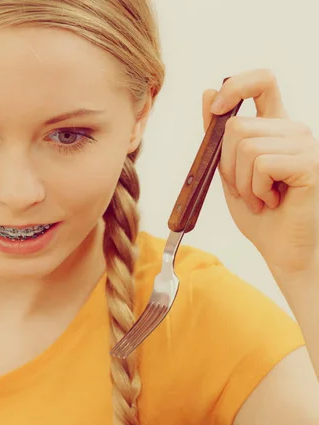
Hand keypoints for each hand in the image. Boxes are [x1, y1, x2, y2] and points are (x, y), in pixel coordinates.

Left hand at [202, 69, 318, 279]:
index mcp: (275, 128)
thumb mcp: (230, 173)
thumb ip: (219, 138)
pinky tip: (271, 202)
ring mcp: (304, 144)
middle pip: (237, 126)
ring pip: (246, 147)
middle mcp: (292, 130)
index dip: (235, 86)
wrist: (281, 249)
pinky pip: (262, 165)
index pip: (261, 82)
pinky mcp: (309, 163)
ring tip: (259, 199)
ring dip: (243, 183)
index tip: (215, 108)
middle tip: (245, 190)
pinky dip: (256, 190)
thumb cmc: (259, 214)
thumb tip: (208, 93)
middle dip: (228, 166)